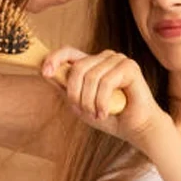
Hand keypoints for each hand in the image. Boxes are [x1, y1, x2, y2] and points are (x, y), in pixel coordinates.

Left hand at [40, 47, 172, 148]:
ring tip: (97, 114)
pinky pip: (106, 82)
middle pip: (78, 67)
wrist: (135, 128)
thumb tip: (45, 73)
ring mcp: (118, 60)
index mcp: (92, 63)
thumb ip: (65, 87)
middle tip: (84, 111)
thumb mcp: (79, 103)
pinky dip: (102, 102)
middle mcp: (104, 58)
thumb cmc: (109, 116)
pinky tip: (105, 113)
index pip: (69, 52)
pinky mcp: (130, 66)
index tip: (45, 72)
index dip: (55, 58)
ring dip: (90, 102)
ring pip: (91, 76)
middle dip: (75, 94)